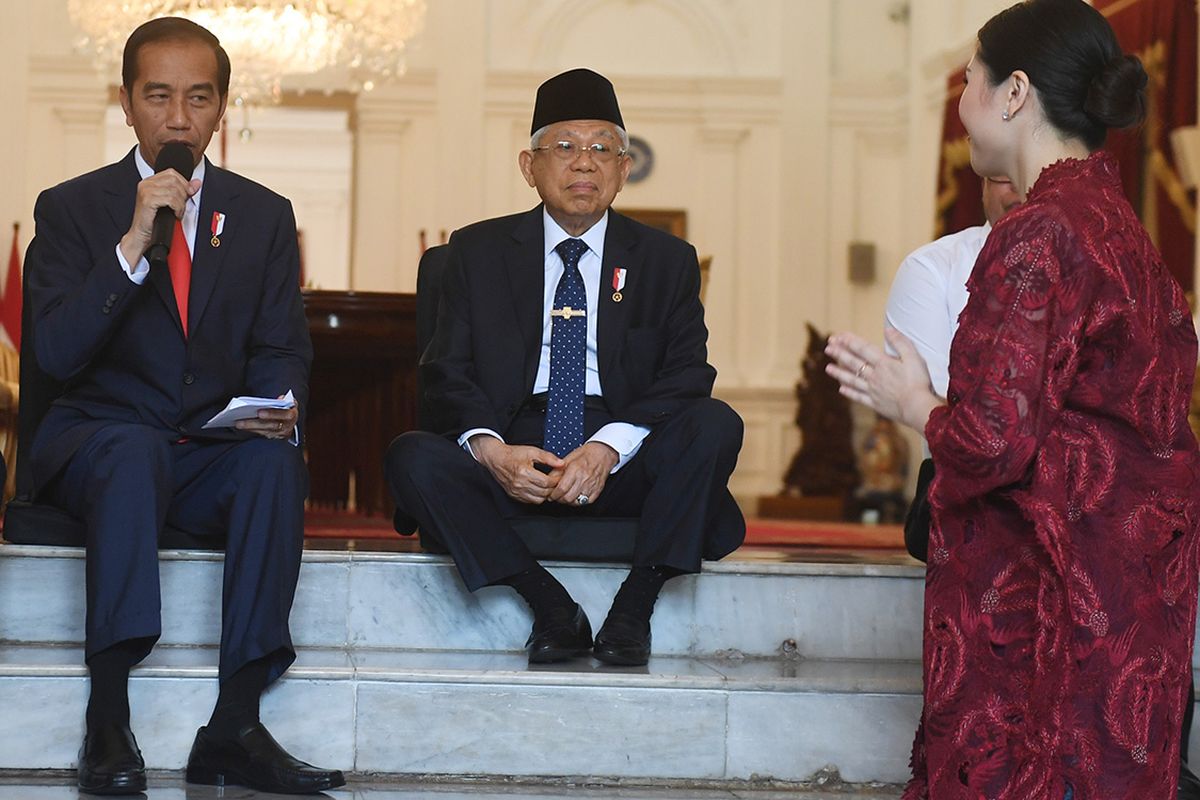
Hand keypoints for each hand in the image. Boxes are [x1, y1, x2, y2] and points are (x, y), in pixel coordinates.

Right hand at [119, 170, 201, 265]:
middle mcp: (146, 184)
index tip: (188, 195)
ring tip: (177, 212)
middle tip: (181, 207)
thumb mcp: (171, 203)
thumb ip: (183, 190)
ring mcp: (145, 191)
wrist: (142, 235)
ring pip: (174, 190)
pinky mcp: (147, 201)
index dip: (184, 183)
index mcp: (150, 182)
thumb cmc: (155, 220)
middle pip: (174, 180)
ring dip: (181, 204)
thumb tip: (197, 182)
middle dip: (183, 194)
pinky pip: (171, 199)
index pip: (172, 173)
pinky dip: (177, 208)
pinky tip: (174, 215)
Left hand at [235, 395, 298, 439]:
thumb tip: (280, 398)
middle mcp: (287, 426)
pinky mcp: (273, 438)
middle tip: (241, 421)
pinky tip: (242, 428)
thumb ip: (285, 400)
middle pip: (271, 426)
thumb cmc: (287, 409)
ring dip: (250, 428)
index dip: (272, 414)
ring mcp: (280, 434)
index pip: (283, 415)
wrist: (291, 422)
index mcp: (292, 415)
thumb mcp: (289, 403)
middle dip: (255, 423)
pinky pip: (261, 435)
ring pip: (264, 432)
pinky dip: (252, 431)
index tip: (259, 412)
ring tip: (238, 424)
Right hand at [471, 436, 564, 503]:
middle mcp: (519, 483)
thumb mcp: (532, 451)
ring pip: (538, 499)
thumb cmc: (513, 454)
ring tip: (548, 486)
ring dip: (545, 494)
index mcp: (524, 472)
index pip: (546, 482)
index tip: (560, 476)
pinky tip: (539, 489)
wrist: (497, 459)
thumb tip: (562, 464)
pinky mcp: (514, 495)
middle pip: (543, 492)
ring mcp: (516, 491)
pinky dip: (537, 497)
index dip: (556, 480)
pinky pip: (530, 501)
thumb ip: (548, 457)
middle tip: (557, 482)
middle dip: (553, 488)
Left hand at [548, 441, 618, 505]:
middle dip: (559, 499)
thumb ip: (557, 470)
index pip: (561, 488)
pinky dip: (579, 501)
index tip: (550, 495)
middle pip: (568, 498)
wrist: (603, 453)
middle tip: (556, 496)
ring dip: (568, 501)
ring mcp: (592, 486)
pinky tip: (575, 496)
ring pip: (576, 502)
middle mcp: (584, 479)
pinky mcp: (597, 491)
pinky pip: (586, 502)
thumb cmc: (586, 454)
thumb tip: (548, 480)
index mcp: (575, 469)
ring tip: (565, 496)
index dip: (553, 495)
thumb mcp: (568, 458)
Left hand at [825, 328, 942, 431]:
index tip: (839, 336)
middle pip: (853, 363)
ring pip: (852, 380)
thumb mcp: (914, 358)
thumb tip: (888, 329)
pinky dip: (849, 392)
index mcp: (884, 363)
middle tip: (828, 348)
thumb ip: (901, 343)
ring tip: (828, 368)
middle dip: (840, 354)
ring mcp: (872, 390)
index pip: (863, 349)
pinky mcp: (874, 403)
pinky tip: (841, 389)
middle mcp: (874, 376)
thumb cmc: (918, 382)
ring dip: (839, 373)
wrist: (917, 408)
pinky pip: (858, 397)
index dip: (850, 341)